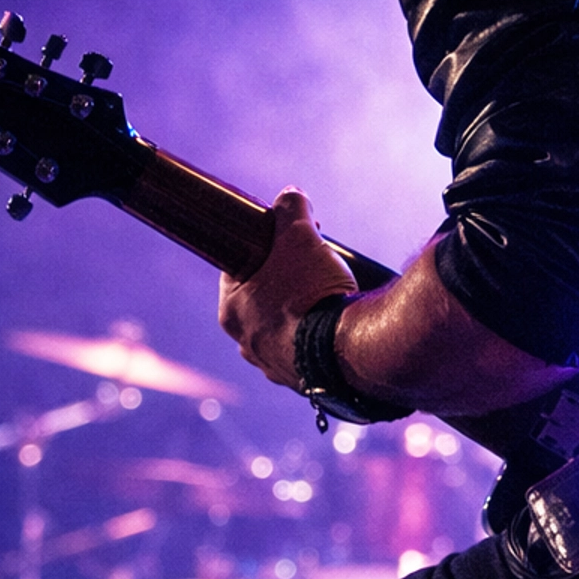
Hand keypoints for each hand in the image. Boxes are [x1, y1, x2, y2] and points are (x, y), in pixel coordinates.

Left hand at [218, 189, 354, 388]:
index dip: (265, 248)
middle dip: (287, 279)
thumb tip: (290, 196)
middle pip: (263, 298)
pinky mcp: (303, 382)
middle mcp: (245, 342)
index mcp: (232, 309)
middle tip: (313, 265)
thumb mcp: (300, 237)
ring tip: (330, 296)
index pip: (239, 268)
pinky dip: (319, 338)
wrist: (347, 346)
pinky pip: (306, 352)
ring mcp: (272, 365)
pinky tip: (337, 324)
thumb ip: (291, 211)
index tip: (290, 240)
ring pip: (283, 328)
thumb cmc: (313, 292)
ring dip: (302, 311)